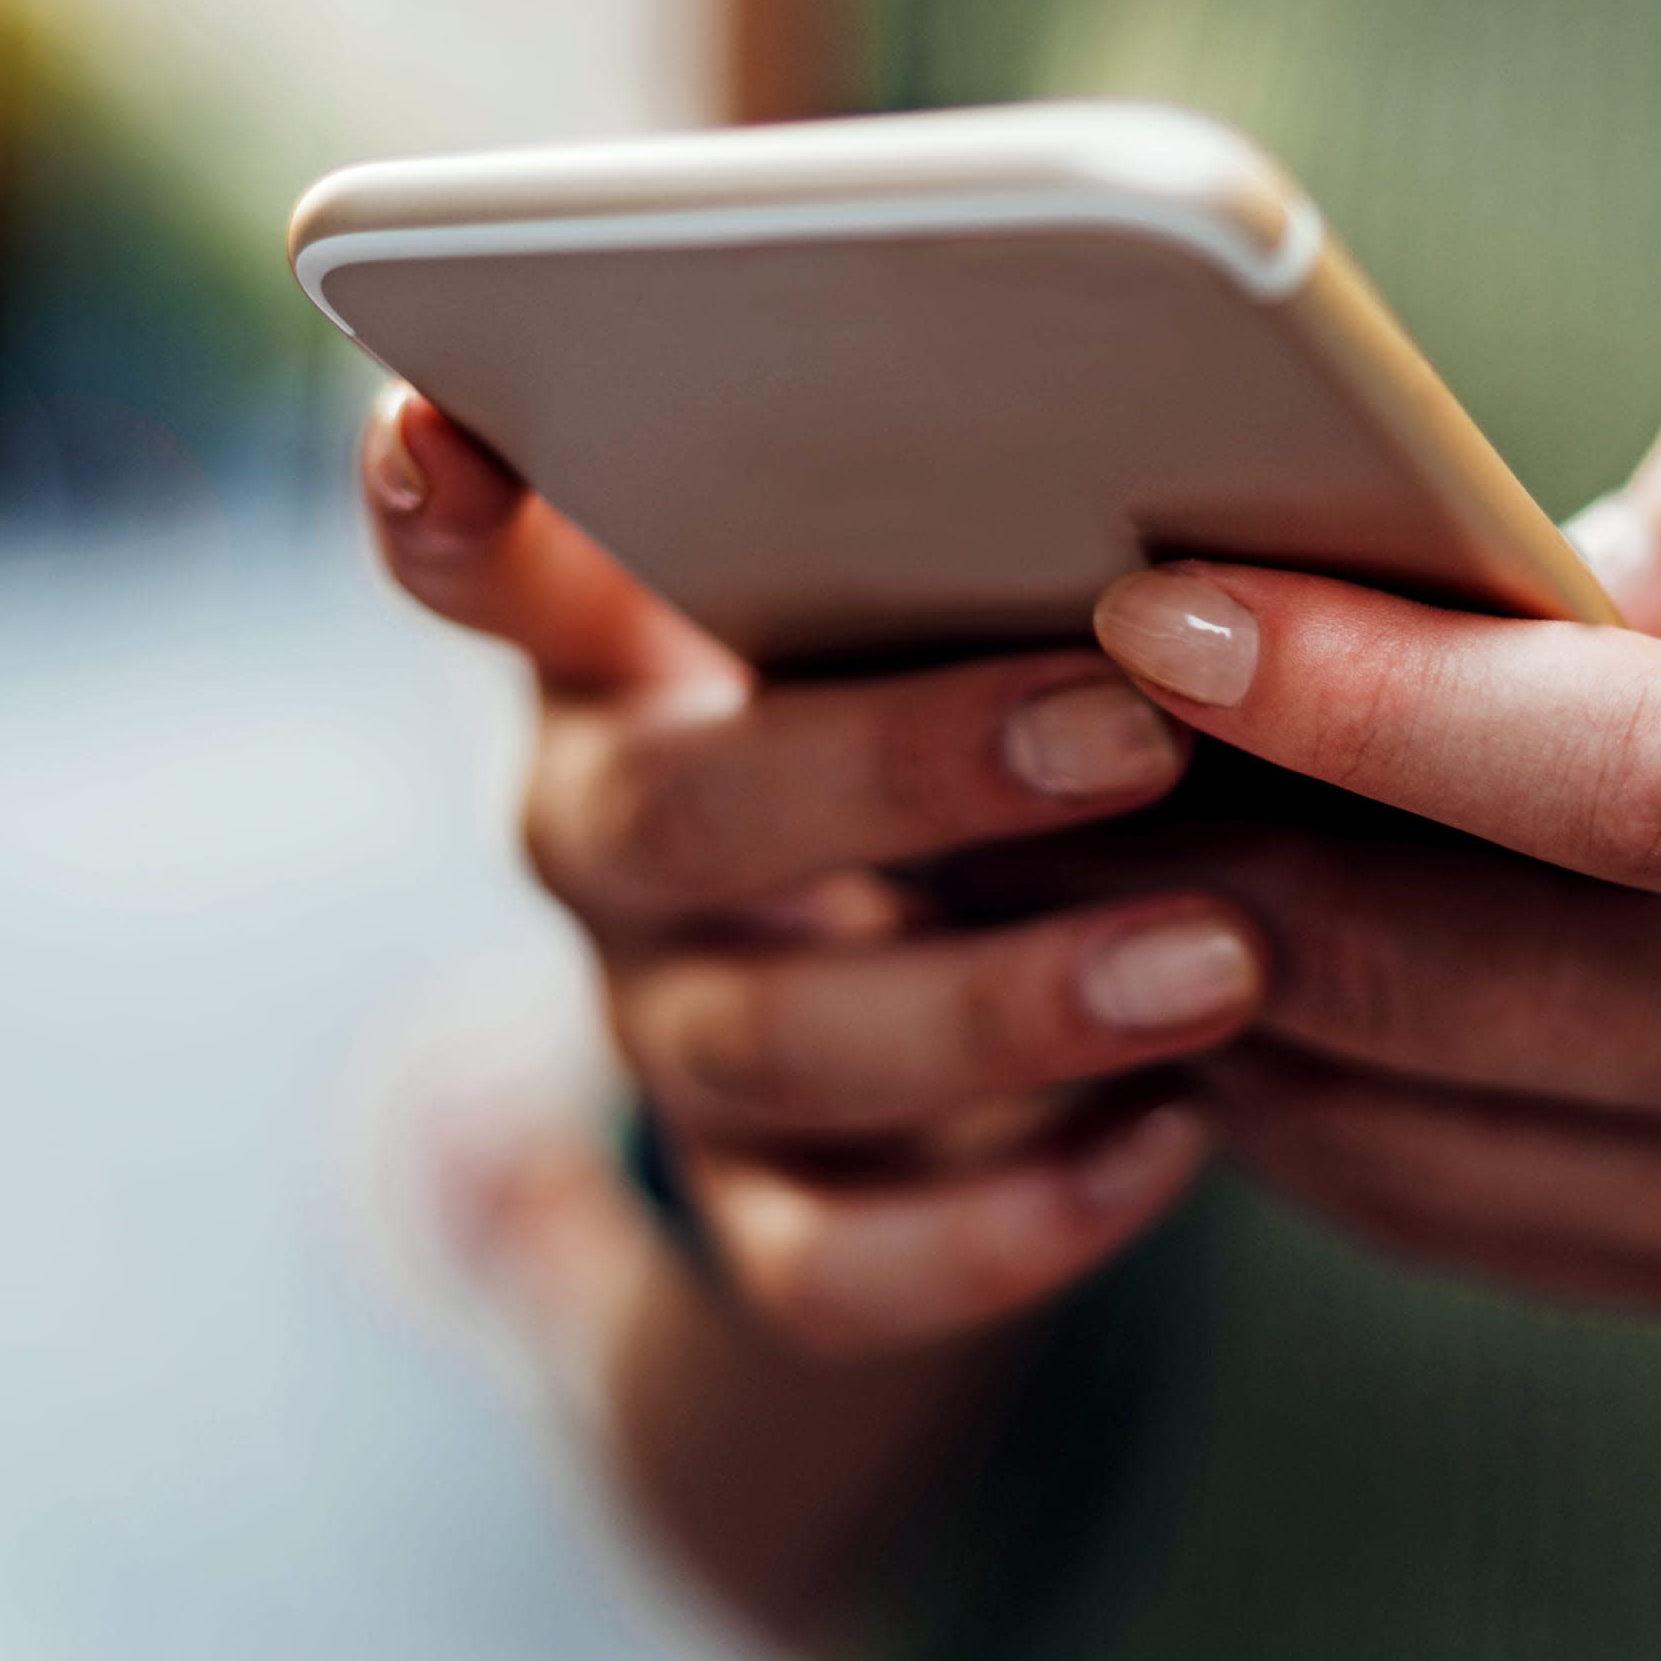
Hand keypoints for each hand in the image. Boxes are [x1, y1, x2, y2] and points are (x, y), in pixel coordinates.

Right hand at [362, 390, 1255, 1361]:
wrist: (962, 1000)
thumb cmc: (980, 692)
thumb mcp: (940, 587)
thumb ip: (963, 506)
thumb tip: (1163, 394)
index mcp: (618, 645)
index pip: (475, 560)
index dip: (441, 506)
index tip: (444, 432)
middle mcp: (602, 836)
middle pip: (677, 811)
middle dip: (907, 770)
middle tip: (1136, 727)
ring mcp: (663, 1036)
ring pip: (768, 1045)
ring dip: (1001, 1005)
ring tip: (1219, 962)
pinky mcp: (755, 1218)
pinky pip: (836, 1266)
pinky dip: (1006, 1223)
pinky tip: (1171, 1143)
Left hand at [1064, 347, 1660, 1513]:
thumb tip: (1547, 535)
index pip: (1601, 773)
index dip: (1351, 687)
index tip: (1155, 601)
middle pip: (1425, 969)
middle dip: (1187, 837)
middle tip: (1029, 701)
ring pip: (1380, 1123)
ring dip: (1194, 977)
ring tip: (1076, 823)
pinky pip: (1435, 1210)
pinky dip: (1292, 1087)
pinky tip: (1224, 956)